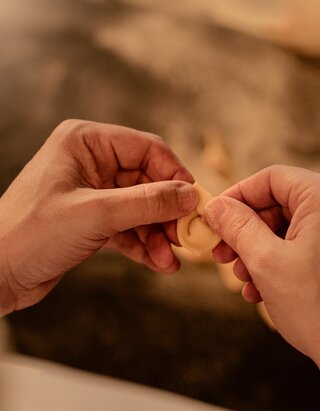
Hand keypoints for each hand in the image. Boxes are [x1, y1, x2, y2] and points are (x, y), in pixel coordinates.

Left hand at [0, 120, 196, 314]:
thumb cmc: (31, 233)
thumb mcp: (97, 213)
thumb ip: (148, 202)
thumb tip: (190, 196)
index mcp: (86, 142)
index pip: (147, 149)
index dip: (175, 176)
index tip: (194, 204)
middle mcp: (91, 163)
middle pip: (148, 182)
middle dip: (166, 213)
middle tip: (184, 237)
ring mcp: (92, 193)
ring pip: (140, 208)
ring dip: (157, 234)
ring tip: (170, 259)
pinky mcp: (91, 221)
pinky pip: (128, 228)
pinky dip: (143, 245)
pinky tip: (158, 263)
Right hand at [205, 165, 319, 410]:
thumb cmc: (319, 309)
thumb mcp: (265, 262)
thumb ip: (236, 226)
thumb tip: (217, 206)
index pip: (271, 178)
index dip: (236, 197)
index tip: (215, 218)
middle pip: (283, 204)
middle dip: (248, 232)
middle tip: (224, 255)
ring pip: (295, 228)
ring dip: (263, 251)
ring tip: (244, 280)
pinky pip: (312, 245)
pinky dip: (286, 261)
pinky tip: (265, 289)